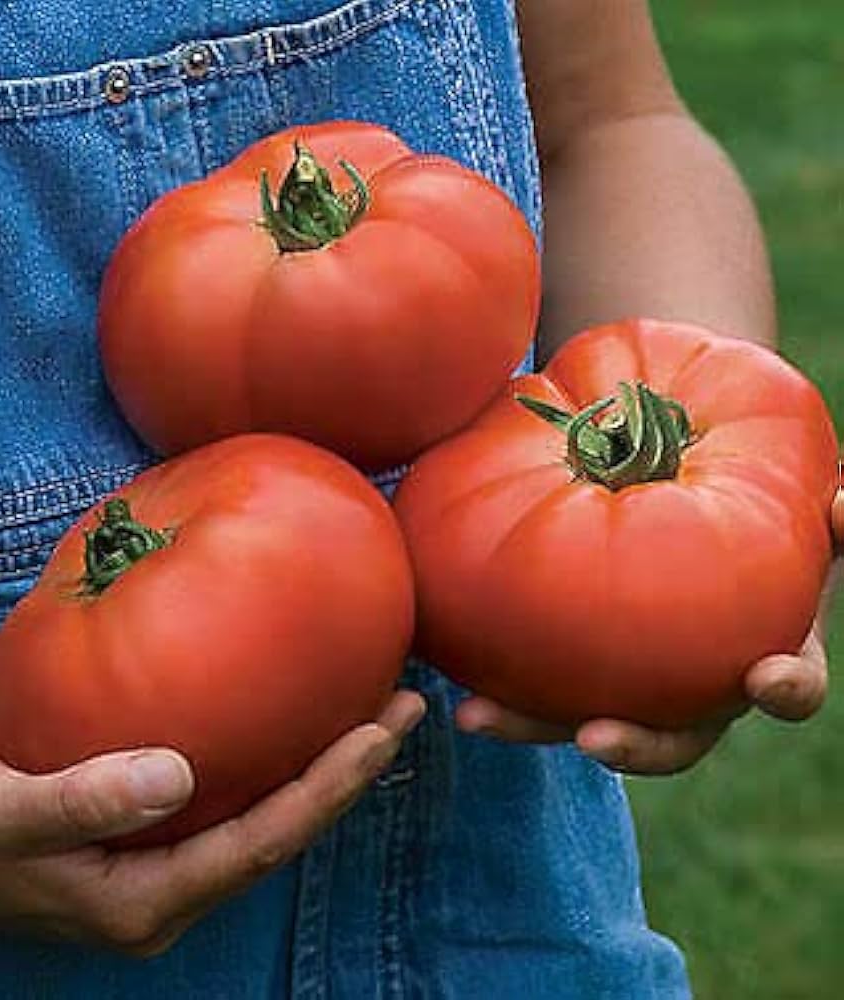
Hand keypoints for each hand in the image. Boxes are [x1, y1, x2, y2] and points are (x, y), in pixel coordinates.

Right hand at [0, 689, 424, 955]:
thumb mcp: (5, 816)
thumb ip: (81, 800)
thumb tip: (176, 775)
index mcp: (146, 902)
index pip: (263, 844)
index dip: (328, 788)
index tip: (381, 731)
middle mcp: (170, 897)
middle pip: (283, 834)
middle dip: (350, 774)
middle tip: (405, 707)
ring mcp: (166, 875)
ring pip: (266, 821)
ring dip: (323, 766)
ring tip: (376, 707)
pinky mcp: (156, 847)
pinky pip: (236, 806)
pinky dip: (277, 765)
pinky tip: (297, 722)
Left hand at [457, 490, 842, 775]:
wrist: (690, 489)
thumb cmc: (754, 503)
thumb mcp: (796, 500)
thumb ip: (829, 512)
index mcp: (765, 650)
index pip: (790, 686)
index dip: (782, 689)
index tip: (762, 678)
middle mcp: (699, 682)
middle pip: (672, 736)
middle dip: (633, 745)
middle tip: (591, 738)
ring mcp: (633, 678)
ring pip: (584, 717)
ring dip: (532, 723)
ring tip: (474, 714)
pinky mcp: (576, 659)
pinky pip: (537, 673)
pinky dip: (496, 674)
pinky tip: (444, 654)